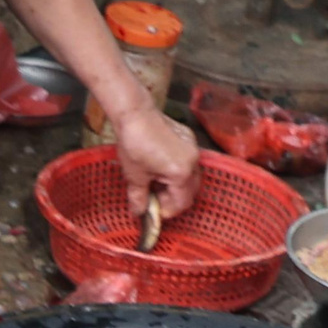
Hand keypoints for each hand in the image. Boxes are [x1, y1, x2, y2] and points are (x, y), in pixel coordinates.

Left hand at [108, 98, 200, 218]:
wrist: (135, 115)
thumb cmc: (134, 144)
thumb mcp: (135, 176)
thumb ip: (139, 198)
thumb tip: (138, 212)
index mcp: (181, 173)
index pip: (182, 203)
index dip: (167, 211)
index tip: (154, 212)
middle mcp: (193, 162)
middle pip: (190, 191)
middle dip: (174, 199)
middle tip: (155, 199)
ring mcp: (193, 148)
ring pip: (191, 176)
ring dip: (176, 184)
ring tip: (156, 182)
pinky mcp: (189, 138)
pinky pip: (188, 160)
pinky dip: (178, 169)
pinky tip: (160, 166)